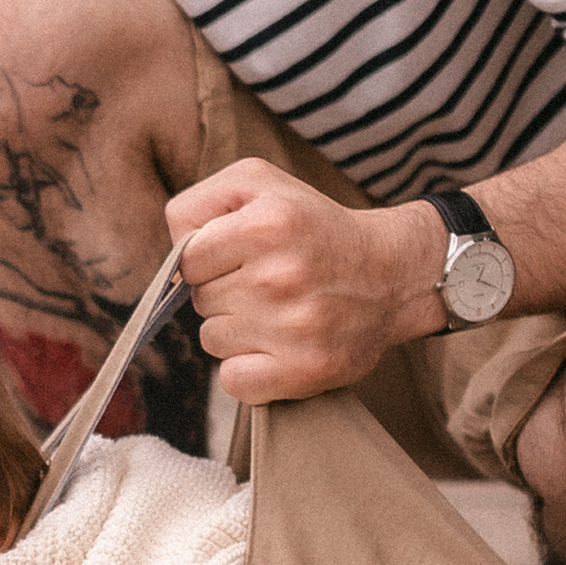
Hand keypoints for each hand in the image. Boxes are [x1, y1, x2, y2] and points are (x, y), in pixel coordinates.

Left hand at [166, 160, 444, 400]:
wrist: (393, 274)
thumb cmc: (314, 228)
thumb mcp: (258, 184)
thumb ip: (197, 204)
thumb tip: (172, 257)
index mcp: (266, 224)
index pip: (187, 259)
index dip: (209, 259)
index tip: (242, 257)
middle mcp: (280, 276)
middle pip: (201, 301)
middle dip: (225, 292)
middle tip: (271, 282)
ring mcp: (294, 328)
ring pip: (213, 340)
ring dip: (236, 330)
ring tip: (278, 312)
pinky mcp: (304, 371)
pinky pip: (233, 380)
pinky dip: (247, 370)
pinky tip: (276, 347)